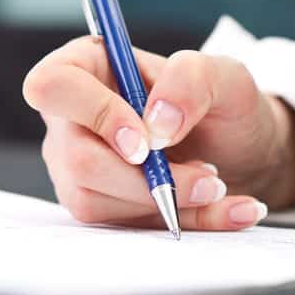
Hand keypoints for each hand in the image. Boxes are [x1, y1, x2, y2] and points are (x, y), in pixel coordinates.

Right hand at [23, 36, 294, 229]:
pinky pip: (122, 228)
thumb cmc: (223, 105)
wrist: (242, 152)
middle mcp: (71, 119)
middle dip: (146, 179)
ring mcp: (76, 167)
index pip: (52, 86)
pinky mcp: (96, 205)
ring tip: (215, 186)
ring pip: (94, 202)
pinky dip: (182, 222)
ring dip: (166, 203)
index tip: (148, 142)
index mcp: (87, 67)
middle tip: (206, 174)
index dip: (95, 114)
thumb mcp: (225, 76)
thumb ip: (190, 81)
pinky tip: (224, 209)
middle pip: (78, 159)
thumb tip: (156, 124)